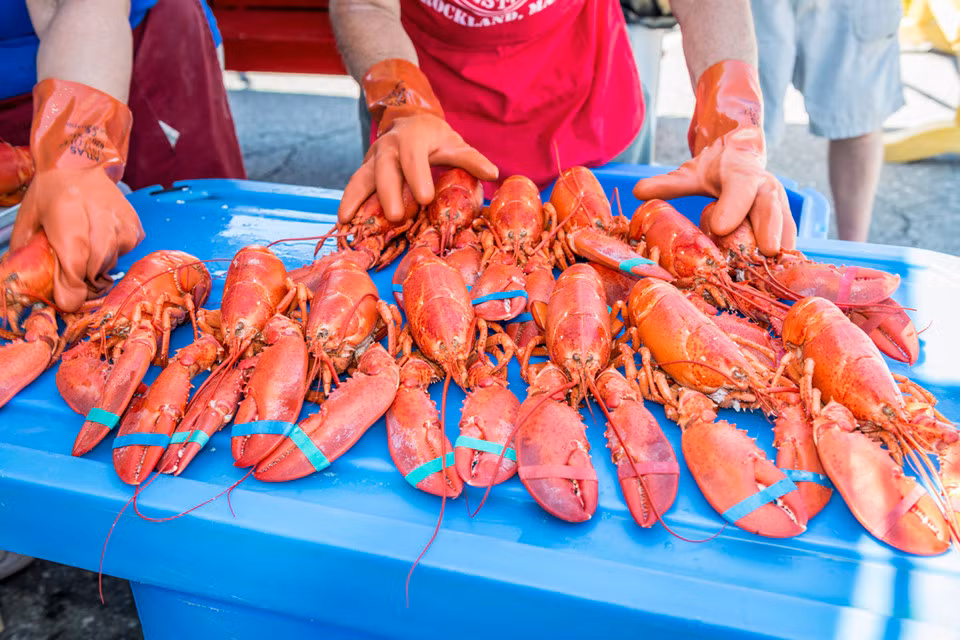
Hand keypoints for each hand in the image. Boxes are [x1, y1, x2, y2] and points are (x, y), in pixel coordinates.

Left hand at [9, 77, 143, 310]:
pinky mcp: (136, 225)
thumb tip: (37, 287)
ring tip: (85, 249)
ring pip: (111, 261)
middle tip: (71, 273)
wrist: (79, 163)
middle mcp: (99, 214)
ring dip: (96, 265)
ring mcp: (122, 220)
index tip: (67, 301)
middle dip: (81, 277)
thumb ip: (30, 252)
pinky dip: (112, 253)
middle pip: (94, 266)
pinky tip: (101, 238)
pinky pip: (125, 253)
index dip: (71, 288)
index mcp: (67, 212)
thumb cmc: (51, 191)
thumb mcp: (30, 218)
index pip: (75, 261)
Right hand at [338, 113, 497, 223]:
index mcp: (412, 138)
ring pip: (361, 178)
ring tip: (348, 222)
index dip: (418, 176)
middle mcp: (387, 147)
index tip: (426, 198)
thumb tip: (493, 173)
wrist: (408, 122)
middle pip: (384, 169)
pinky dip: (347, 204)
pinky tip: (342, 224)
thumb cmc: (435, 139)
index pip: (413, 156)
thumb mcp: (454, 143)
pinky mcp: (364, 172)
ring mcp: (372, 160)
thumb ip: (470, 158)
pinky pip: (353, 188)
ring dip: (354, 200)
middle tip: (397, 217)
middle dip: (389, 193)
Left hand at [632, 60, 795, 255]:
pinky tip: (779, 278)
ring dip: (781, 250)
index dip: (732, 207)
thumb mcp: (690, 173)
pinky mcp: (785, 223)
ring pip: (786, 226)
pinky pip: (790, 241)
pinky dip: (786, 259)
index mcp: (742, 173)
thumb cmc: (714, 170)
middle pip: (771, 208)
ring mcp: (780, 206)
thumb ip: (668, 183)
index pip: (740, 188)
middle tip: (764, 253)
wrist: (742, 156)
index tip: (719, 227)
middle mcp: (766, 188)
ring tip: (773, 273)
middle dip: (769, 230)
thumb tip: (638, 191)